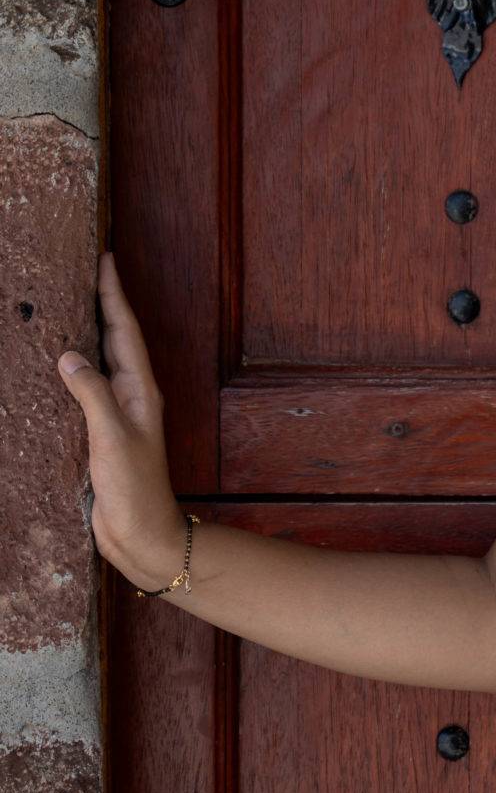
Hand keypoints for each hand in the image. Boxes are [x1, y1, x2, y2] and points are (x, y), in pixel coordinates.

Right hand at [56, 251, 187, 587]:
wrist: (142, 534)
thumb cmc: (135, 489)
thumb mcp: (112, 437)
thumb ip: (92, 394)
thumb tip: (69, 354)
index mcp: (140, 390)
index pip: (125, 330)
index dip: (114, 294)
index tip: (106, 259)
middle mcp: (132, 396)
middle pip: (115, 338)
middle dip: (102, 303)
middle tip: (87, 270)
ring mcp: (118, 414)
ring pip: (100, 361)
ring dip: (88, 332)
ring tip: (70, 304)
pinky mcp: (102, 433)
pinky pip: (86, 389)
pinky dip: (73, 369)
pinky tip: (56, 366)